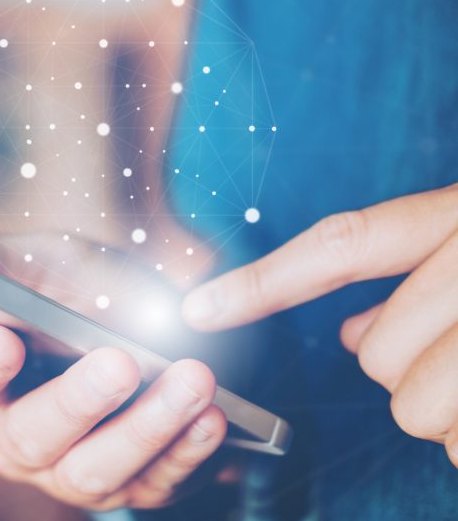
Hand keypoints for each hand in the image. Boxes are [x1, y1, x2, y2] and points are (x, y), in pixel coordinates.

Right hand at [0, 236, 226, 510]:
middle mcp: (17, 439)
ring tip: (192, 380)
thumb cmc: (69, 286)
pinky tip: (214, 416)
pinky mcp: (131, 486)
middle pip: (32, 437)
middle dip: (77, 402)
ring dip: (147, 428)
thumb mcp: (30, 260)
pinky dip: (188, 450)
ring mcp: (72, 471)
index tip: (2, 338)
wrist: (137, 312)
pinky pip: (156, 484)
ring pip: (96, 472)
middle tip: (120, 363)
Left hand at [180, 183, 457, 466]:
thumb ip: (407, 275)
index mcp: (450, 219)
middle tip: (450, 354)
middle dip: (400, 368)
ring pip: (411, 406)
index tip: (196, 309)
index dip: (262, 283)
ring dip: (442, 409)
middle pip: (375, 353)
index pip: (339, 248)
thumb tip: (350, 335)